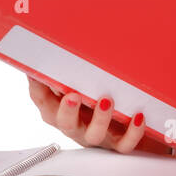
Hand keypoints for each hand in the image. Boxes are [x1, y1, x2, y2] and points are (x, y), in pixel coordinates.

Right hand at [25, 75, 172, 154]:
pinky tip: (138, 117)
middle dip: (67, 111)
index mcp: (62, 107)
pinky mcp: (118, 144)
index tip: (37, 73)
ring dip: (99, 119)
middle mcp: (76, 123)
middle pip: (64, 123)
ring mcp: (96, 135)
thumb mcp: (84, 77)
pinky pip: (123, 144)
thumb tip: (60, 31)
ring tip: (107, 101)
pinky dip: (131, 133)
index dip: (37, 87)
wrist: (134, 124)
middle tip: (73, 96)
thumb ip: (72, 62)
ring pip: (93, 135)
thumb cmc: (100, 94)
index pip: (42, 99)